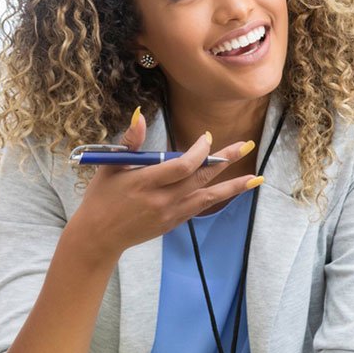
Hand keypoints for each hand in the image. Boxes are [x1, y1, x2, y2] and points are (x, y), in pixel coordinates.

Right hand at [67, 110, 261, 261]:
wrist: (98, 237)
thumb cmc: (101, 197)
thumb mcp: (111, 166)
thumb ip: (130, 142)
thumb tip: (140, 115)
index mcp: (145, 182)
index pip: (182, 165)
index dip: (199, 151)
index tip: (207, 137)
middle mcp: (161, 199)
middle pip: (200, 178)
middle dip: (224, 160)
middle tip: (246, 145)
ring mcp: (170, 213)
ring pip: (208, 197)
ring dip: (233, 186)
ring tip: (256, 178)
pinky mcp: (174, 223)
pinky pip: (201, 207)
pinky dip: (219, 197)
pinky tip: (235, 190)